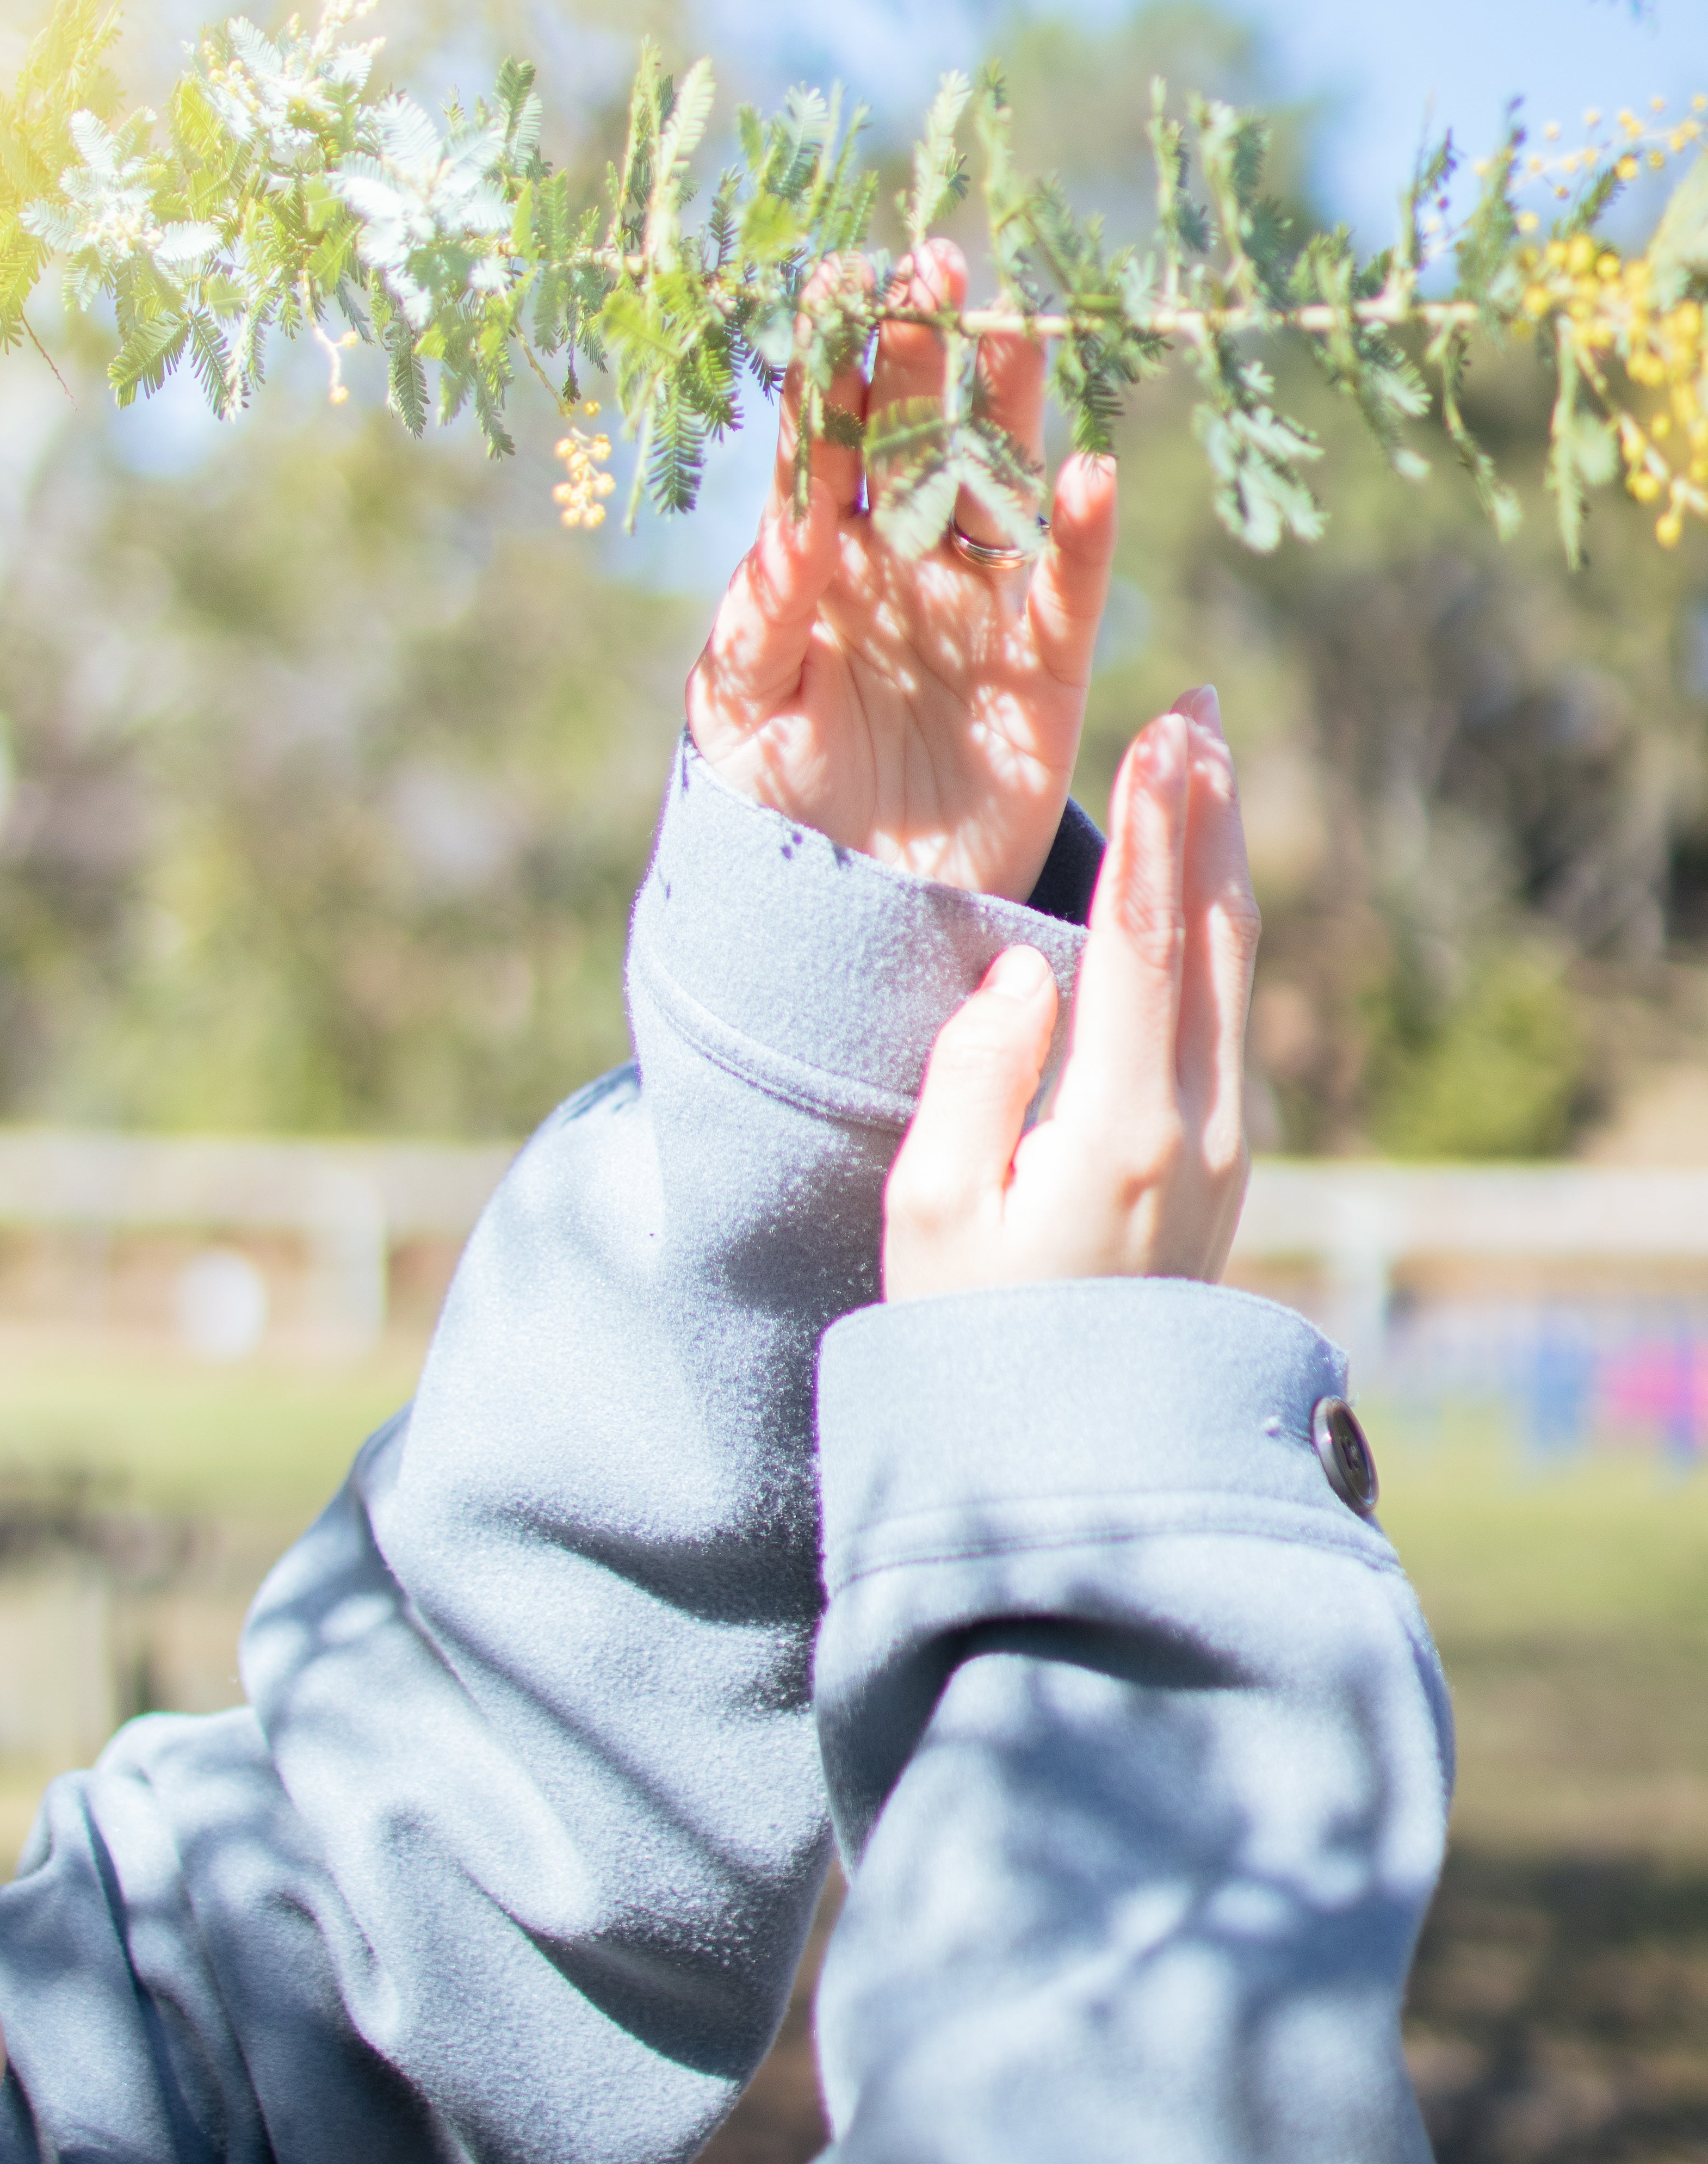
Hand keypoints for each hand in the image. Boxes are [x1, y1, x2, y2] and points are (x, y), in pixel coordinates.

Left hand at [685, 239, 1116, 898]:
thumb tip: (792, 517)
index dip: (835, 361)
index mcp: (816, 558)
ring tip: (1017, 328)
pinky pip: (1066, 592)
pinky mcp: (1039, 676)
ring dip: (1009, 410)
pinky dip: (1079, 535)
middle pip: (920, 435)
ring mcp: (975, 613)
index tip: (843, 277)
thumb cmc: (769, 802)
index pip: (824, 440)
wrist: (841, 916)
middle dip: (929, 349)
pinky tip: (1085, 471)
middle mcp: (901, 565)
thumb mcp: (738, 705)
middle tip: (937, 258)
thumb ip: (762, 611)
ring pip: (1000, 488)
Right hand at [883, 688, 1257, 1298]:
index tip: (1157, 735)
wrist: (1066, 1455)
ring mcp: (1225, 1144)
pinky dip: (1213, 925)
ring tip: (1206, 763)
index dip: (1150, 830)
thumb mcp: (929, 1207)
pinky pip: (1227, 1011)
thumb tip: (1024, 970)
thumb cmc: (967, 1332)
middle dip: (1204, 813)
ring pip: (1234, 968)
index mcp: (1117, 1131)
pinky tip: (1197, 884)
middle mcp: (1197, 1127)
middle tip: (1193, 708)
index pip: (1138, 943)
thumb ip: (975, 1072)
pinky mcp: (1223, 1160)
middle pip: (1212, 935)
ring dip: (1218, 857)